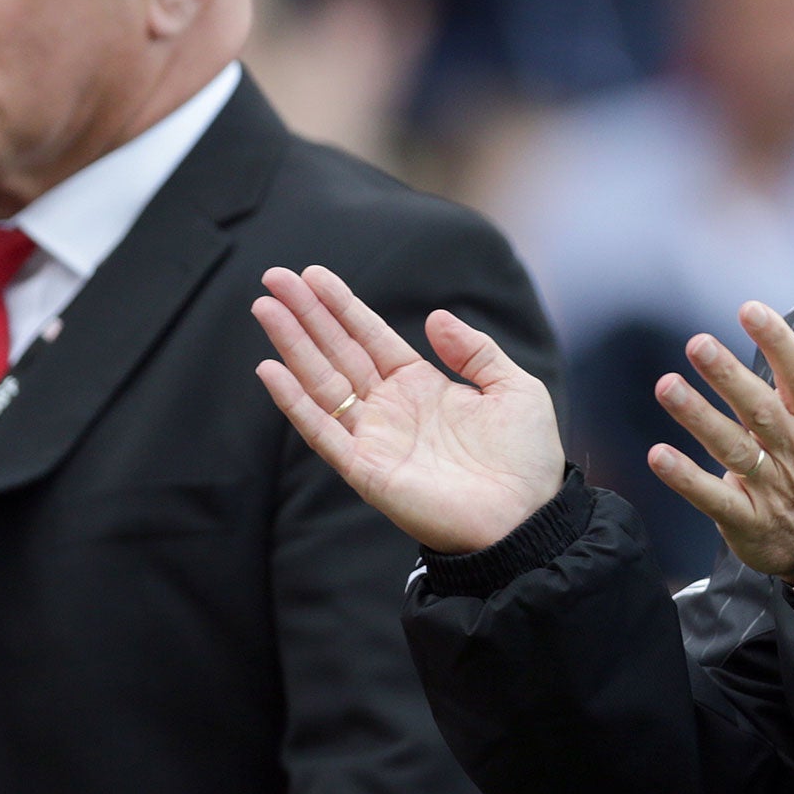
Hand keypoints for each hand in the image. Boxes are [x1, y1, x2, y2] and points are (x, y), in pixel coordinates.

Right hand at [252, 264, 564, 553]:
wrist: (528, 518)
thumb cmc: (526, 459)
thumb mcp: (513, 389)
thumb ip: (476, 352)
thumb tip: (435, 317)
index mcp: (423, 386)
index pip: (371, 338)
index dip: (342, 307)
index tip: (312, 275)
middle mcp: (392, 409)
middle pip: (339, 352)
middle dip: (306, 316)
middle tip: (274, 277)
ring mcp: (375, 438)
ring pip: (322, 383)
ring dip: (293, 346)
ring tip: (265, 308)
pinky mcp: (366, 470)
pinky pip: (323, 432)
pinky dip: (295, 403)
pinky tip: (271, 370)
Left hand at [650, 298, 793, 579]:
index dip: (776, 340)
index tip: (749, 311)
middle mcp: (793, 447)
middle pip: (761, 408)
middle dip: (729, 376)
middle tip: (698, 344)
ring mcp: (770, 484)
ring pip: (734, 447)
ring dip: (699, 418)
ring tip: (667, 387)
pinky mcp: (747, 517)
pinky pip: (714, 497)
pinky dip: (687, 479)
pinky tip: (658, 456)